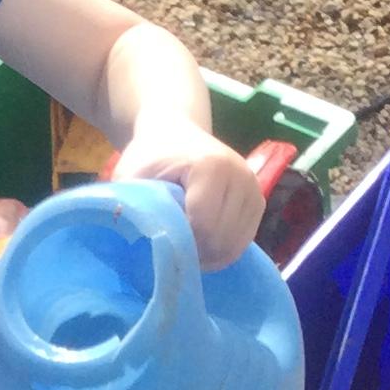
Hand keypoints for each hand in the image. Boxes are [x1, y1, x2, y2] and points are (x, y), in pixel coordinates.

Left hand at [112, 115, 265, 267]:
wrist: (175, 133)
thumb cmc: (150, 156)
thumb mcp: (131, 176)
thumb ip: (131, 205)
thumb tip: (135, 239)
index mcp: (211, 167)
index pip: (202, 226)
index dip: (180, 244)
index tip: (160, 240)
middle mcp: (241, 175)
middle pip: (221, 239)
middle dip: (195, 253)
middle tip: (172, 248)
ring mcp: (253, 188)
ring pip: (234, 245)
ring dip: (209, 256)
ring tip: (186, 247)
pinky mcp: (258, 201)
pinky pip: (243, 241)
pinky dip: (222, 251)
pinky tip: (202, 245)